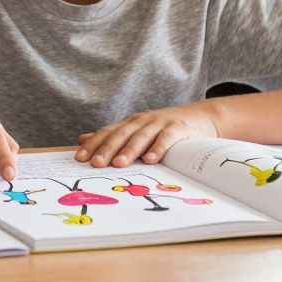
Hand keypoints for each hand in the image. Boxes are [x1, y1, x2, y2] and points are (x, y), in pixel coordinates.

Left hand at [75, 103, 218, 167]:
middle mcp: (142, 121)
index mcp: (130, 123)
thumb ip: (111, 136)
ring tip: (119, 164)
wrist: (201, 117)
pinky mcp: (179, 129)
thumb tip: (81, 139)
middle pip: (121, 135)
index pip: (107, 132)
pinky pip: (167, 138)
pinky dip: (158, 148)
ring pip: (141, 137)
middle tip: (95, 163)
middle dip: (107, 149)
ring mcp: (160, 123)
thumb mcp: (136, 130)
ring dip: (129, 150)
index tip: (80, 158)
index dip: (93, 144)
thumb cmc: (165, 128)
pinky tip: (151, 160)